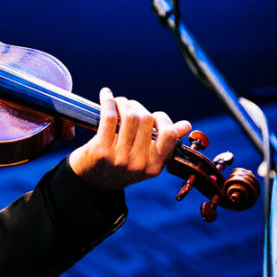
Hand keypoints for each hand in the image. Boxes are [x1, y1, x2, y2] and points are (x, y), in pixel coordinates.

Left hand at [68, 87, 190, 190]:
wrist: (90, 182)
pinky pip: (110, 117)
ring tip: (117, 102)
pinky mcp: (101, 151)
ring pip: (130, 116)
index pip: (169, 135)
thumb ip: (163, 142)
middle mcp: (139, 164)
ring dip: (123, 103)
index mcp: (154, 167)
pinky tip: (105, 95)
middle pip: (146, 120)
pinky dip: (107, 101)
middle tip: (127, 105)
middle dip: (137, 107)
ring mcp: (120, 159)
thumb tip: (186, 125)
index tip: (151, 114)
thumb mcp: (144, 160)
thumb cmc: (119, 166)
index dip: (162, 119)